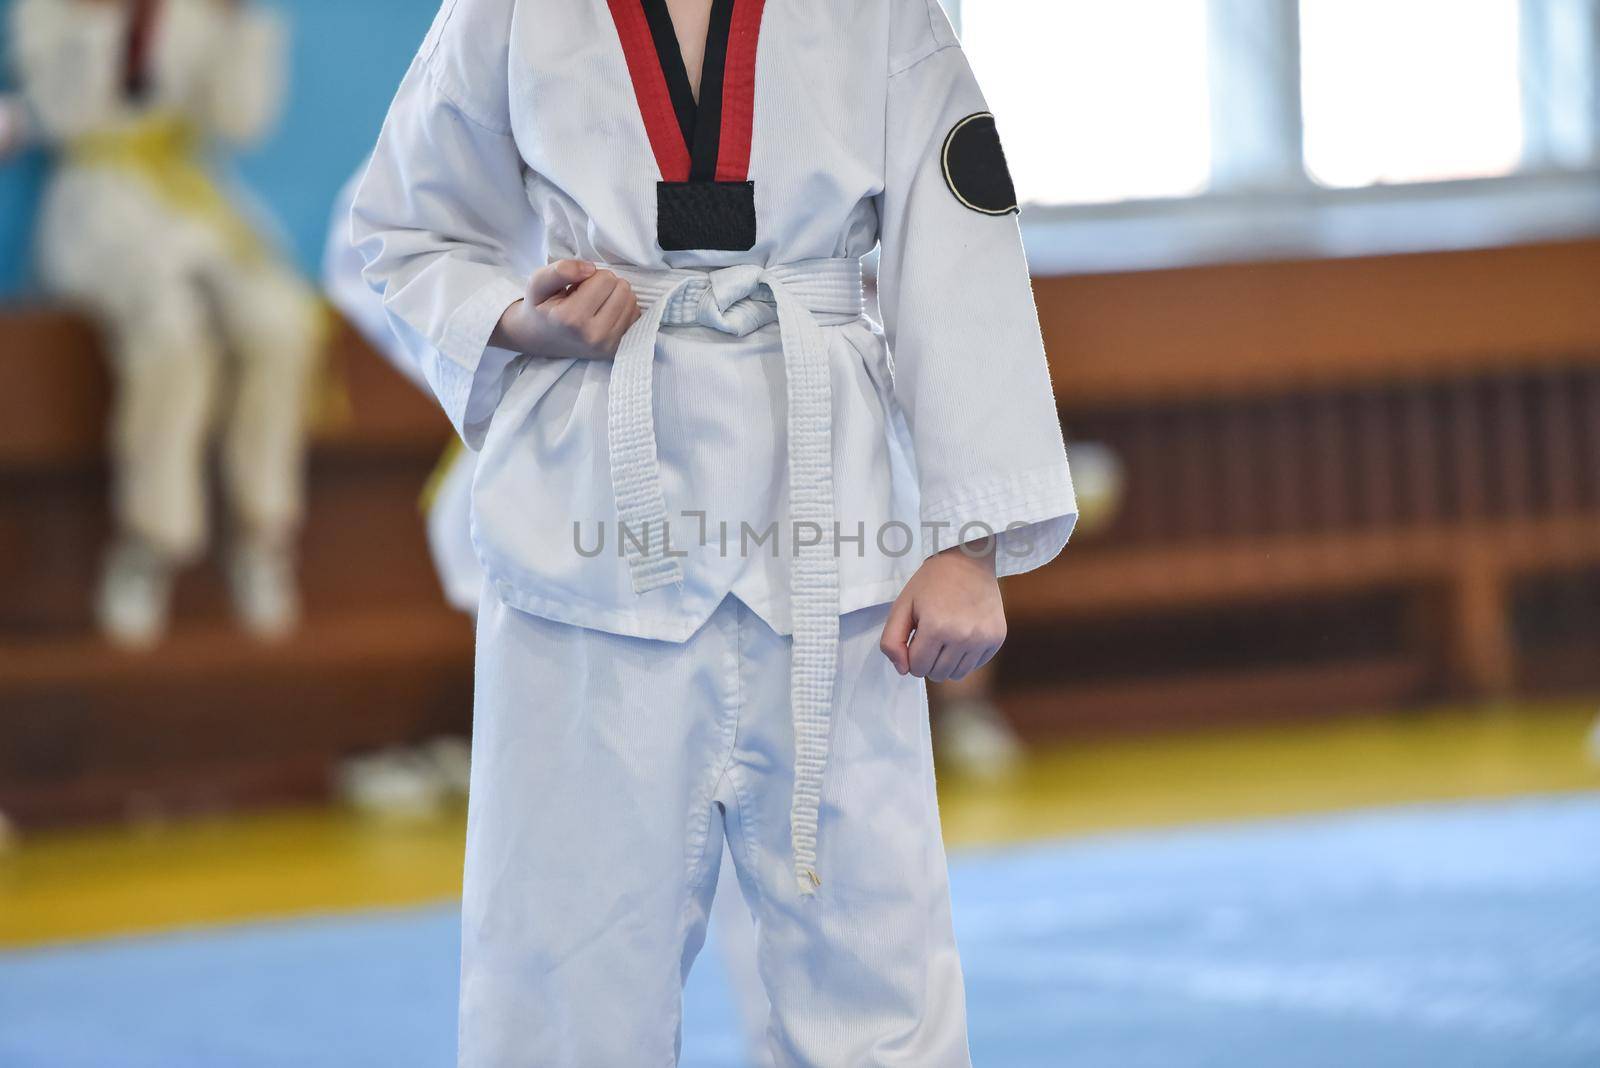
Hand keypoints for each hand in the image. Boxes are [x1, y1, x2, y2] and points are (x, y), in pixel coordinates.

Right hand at [491, 259, 640, 360]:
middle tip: (586, 295)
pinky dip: (622, 310)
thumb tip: (591, 268)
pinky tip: (604, 314)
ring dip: (615, 296)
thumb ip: (561, 270)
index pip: (605, 278)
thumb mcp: (537, 282)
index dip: (591, 275)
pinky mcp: (618, 350)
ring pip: (632, 301)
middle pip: (622, 288)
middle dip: (606, 284)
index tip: (577, 287)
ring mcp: (608, 345)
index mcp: (571, 318)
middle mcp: (593, 335)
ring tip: (594, 305)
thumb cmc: (540, 308)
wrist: (538, 339)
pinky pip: (635, 316)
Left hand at [879, 539, 1005, 681]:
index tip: (916, 637)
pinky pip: (975, 665)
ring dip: (946, 662)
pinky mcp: (997, 638)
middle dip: (928, 661)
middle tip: (930, 636)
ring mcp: (983, 639)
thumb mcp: (902, 605)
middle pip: (937, 674)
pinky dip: (965, 657)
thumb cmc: (931, 583)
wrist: (968, 560)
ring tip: (945, 638)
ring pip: (957, 675)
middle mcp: (963, 637)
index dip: (911, 656)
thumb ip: (892, 640)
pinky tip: (962, 634)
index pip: (917, 668)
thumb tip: (903, 670)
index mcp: (936, 628)